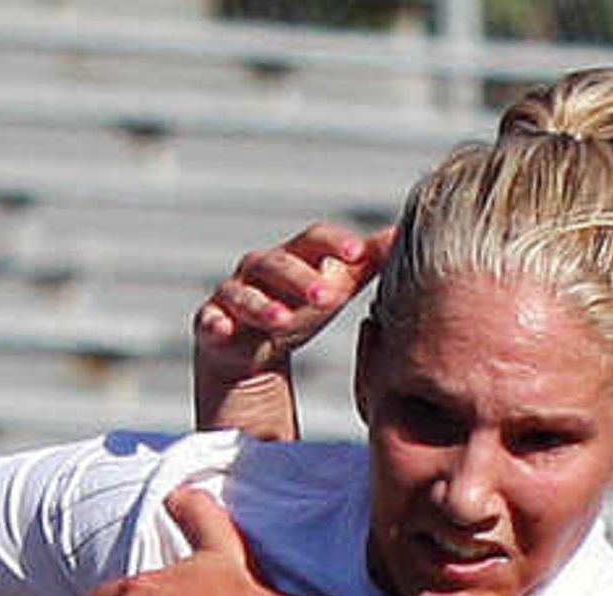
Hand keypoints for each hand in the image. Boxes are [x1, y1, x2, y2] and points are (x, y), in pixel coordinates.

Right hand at [191, 222, 388, 434]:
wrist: (252, 346)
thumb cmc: (298, 307)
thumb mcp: (336, 284)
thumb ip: (367, 261)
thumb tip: (402, 233)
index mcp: (294, 257)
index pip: (313, 240)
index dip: (334, 244)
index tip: (358, 253)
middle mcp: (260, 269)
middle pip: (278, 264)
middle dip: (301, 278)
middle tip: (328, 295)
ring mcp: (234, 294)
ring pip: (244, 294)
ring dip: (263, 306)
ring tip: (283, 321)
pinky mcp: (211, 324)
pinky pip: (210, 321)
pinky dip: (215, 324)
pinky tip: (221, 330)